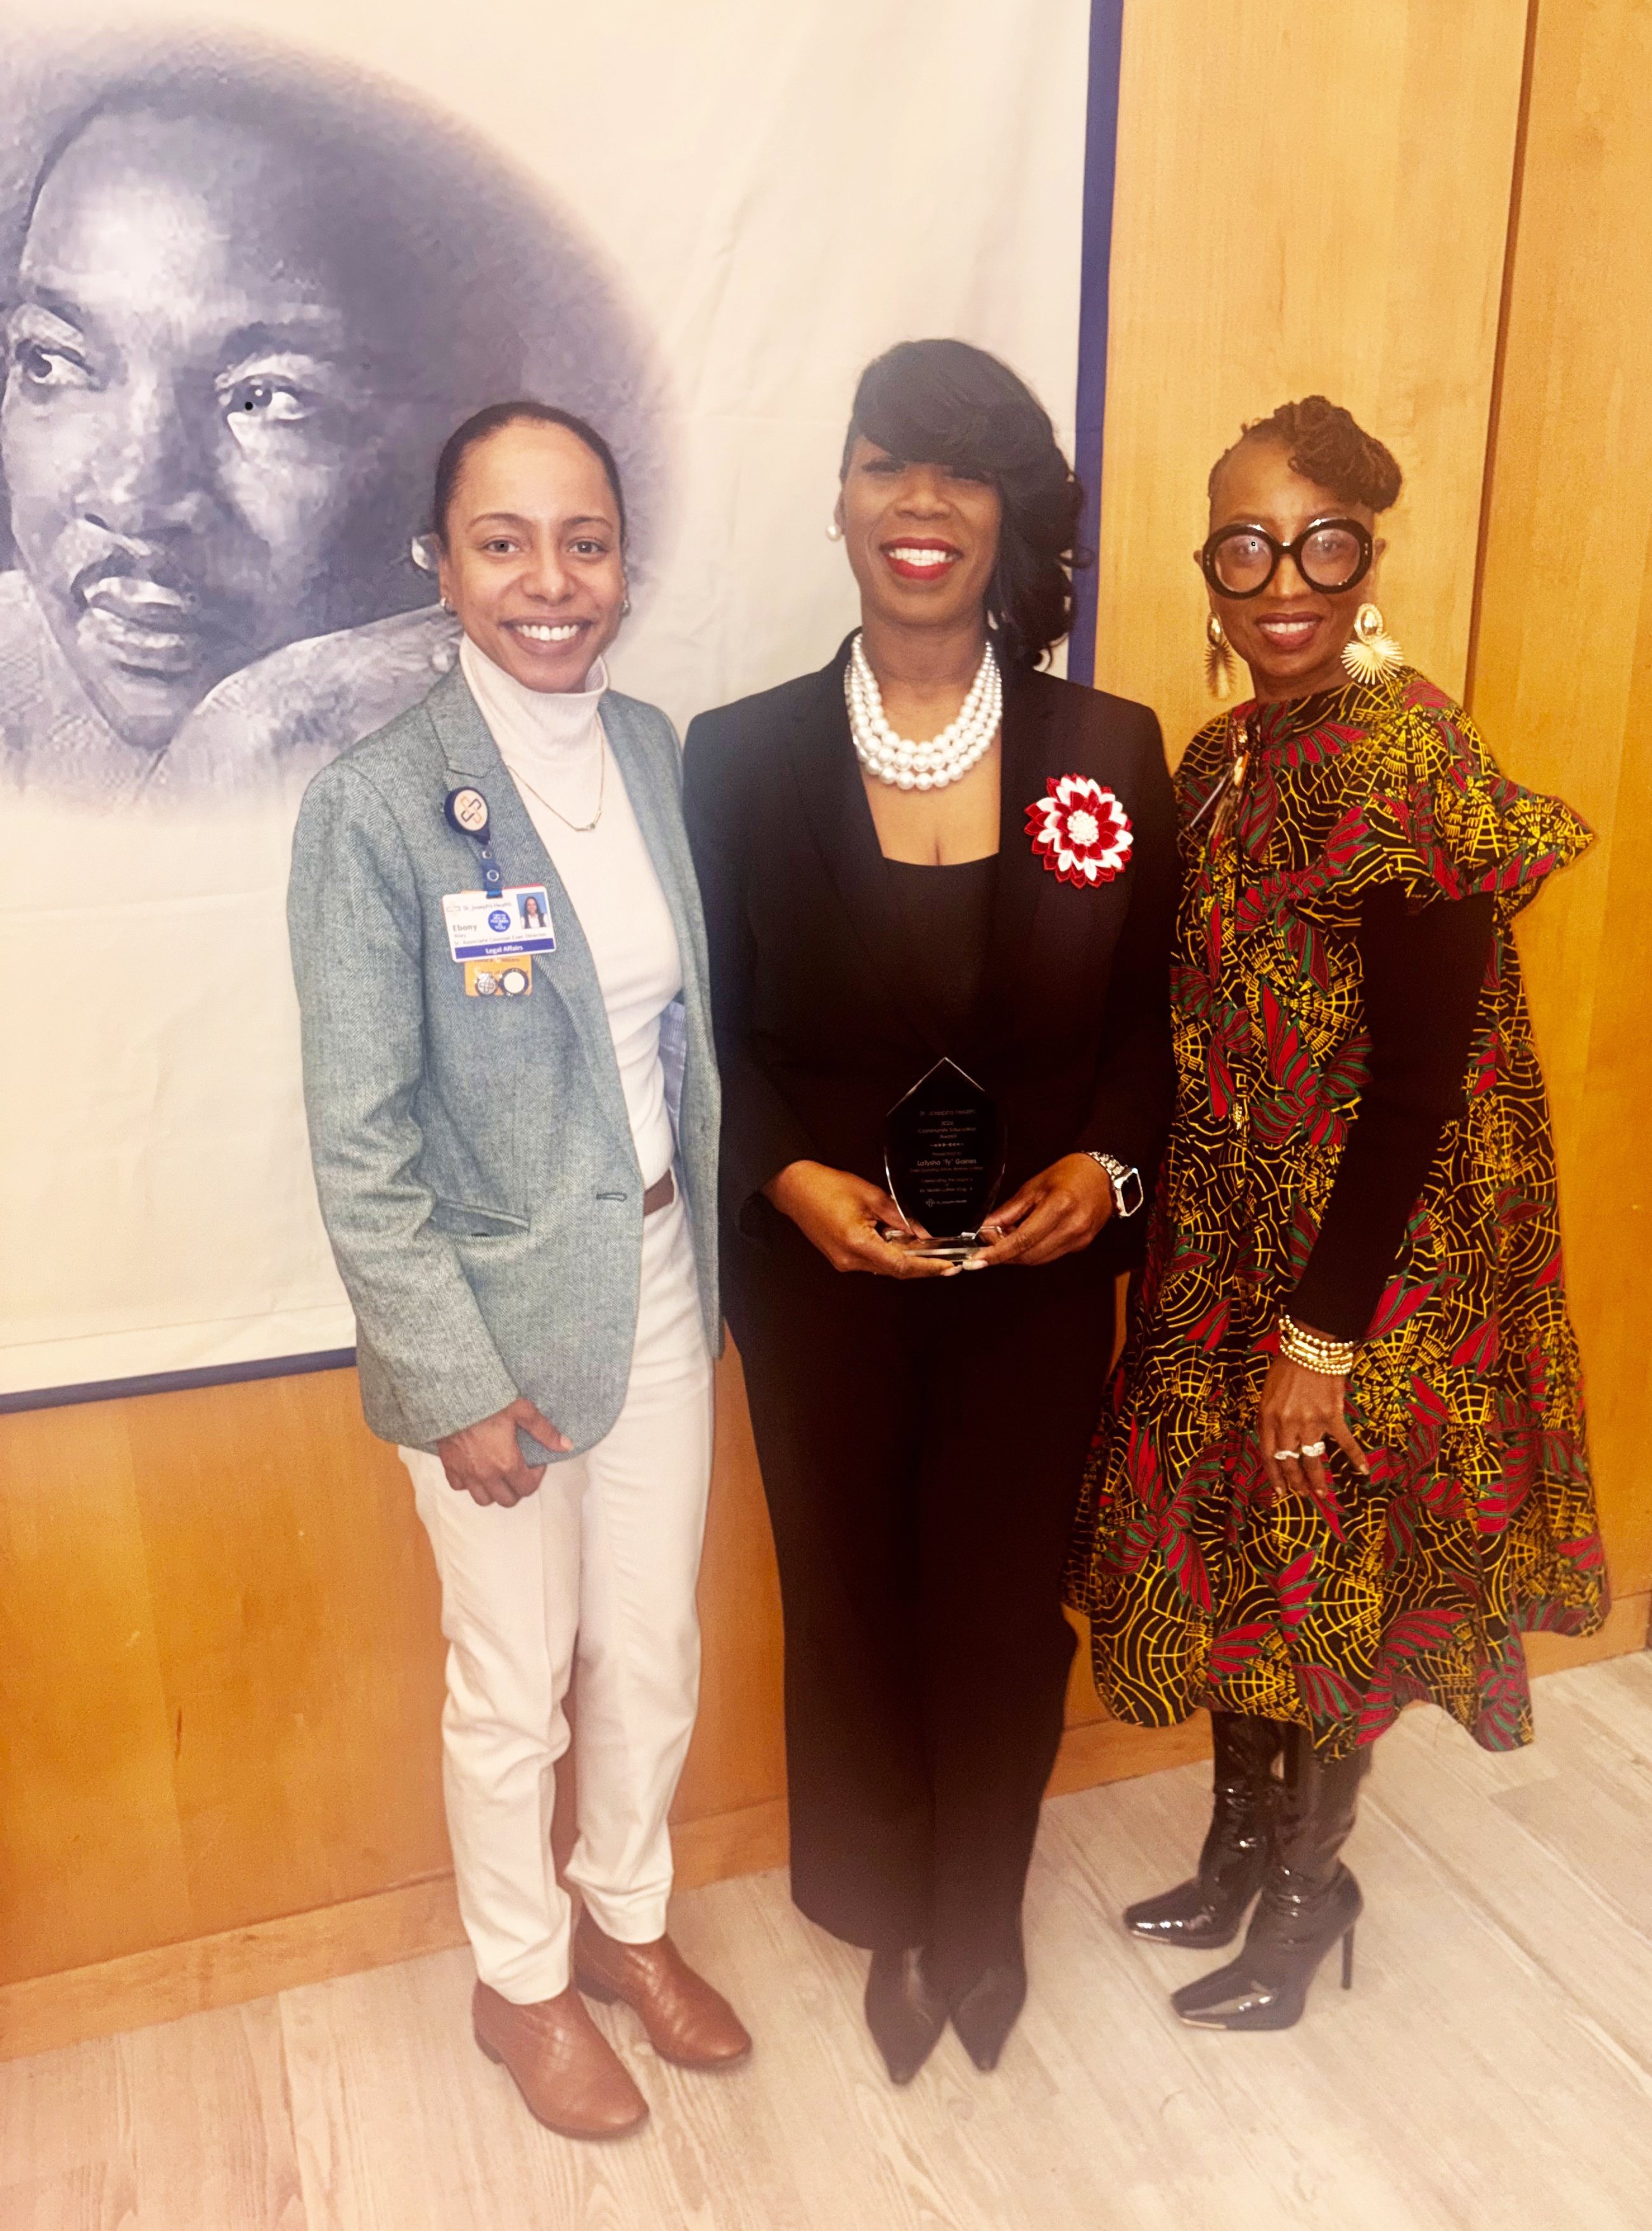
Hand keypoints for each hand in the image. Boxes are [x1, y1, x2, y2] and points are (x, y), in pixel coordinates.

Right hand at [437, 1394, 571, 1506]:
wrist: (454, 1395)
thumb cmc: (488, 1402)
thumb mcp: (523, 1410)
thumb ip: (545, 1431)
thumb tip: (566, 1445)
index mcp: (507, 1463)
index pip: (527, 1488)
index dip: (536, 1477)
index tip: (535, 1463)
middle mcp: (486, 1474)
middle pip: (507, 1500)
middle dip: (517, 1489)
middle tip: (520, 1471)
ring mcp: (466, 1473)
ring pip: (483, 1499)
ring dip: (493, 1492)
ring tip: (499, 1475)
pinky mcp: (450, 1466)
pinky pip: (459, 1487)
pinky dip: (469, 1483)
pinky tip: (476, 1469)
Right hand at [764, 1160, 959, 1277]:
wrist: (794, 1188)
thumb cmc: (826, 1187)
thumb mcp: (871, 1196)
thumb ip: (899, 1216)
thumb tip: (923, 1231)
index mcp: (858, 1244)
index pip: (901, 1265)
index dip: (928, 1268)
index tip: (948, 1267)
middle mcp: (850, 1260)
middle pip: (894, 1269)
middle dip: (921, 1263)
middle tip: (946, 1257)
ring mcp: (844, 1262)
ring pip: (884, 1266)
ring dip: (905, 1258)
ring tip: (926, 1246)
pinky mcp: (841, 1257)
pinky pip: (872, 1260)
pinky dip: (889, 1253)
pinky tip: (900, 1241)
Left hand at [969, 1153, 1114, 1268]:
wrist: (1102, 1176)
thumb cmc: (1070, 1174)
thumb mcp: (1034, 1186)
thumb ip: (1009, 1210)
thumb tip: (986, 1227)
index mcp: (1059, 1206)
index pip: (1022, 1239)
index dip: (997, 1253)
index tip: (978, 1260)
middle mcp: (1072, 1226)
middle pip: (1029, 1255)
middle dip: (1005, 1254)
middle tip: (989, 1243)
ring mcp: (1079, 1239)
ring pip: (1039, 1259)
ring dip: (1019, 1254)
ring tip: (1009, 1238)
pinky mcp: (1081, 1245)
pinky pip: (1051, 1256)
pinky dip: (1034, 1251)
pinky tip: (1028, 1239)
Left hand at [1258, 1356, 1369, 1501]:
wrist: (1310, 1347)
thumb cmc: (1287, 1366)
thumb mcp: (1268, 1392)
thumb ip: (1271, 1417)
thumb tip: (1277, 1440)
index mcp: (1267, 1416)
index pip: (1267, 1454)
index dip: (1274, 1474)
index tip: (1280, 1490)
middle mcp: (1286, 1423)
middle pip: (1289, 1460)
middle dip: (1295, 1481)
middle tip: (1302, 1493)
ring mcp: (1310, 1421)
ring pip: (1312, 1458)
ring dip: (1317, 1478)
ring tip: (1321, 1493)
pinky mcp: (1332, 1416)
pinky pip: (1345, 1441)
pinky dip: (1355, 1456)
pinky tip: (1363, 1470)